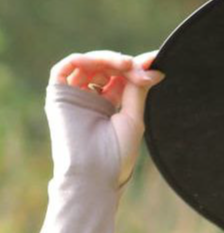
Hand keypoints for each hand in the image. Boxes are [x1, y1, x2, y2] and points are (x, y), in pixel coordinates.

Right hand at [49, 50, 164, 185]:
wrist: (95, 172)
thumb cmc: (116, 153)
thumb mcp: (133, 117)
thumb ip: (137, 90)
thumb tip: (154, 68)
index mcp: (109, 106)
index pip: (122, 77)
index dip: (137, 67)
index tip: (155, 60)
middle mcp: (91, 99)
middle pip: (107, 68)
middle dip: (126, 64)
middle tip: (141, 70)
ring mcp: (74, 96)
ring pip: (88, 64)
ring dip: (108, 59)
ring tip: (127, 65)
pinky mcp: (58, 96)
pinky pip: (64, 68)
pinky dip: (81, 60)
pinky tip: (100, 61)